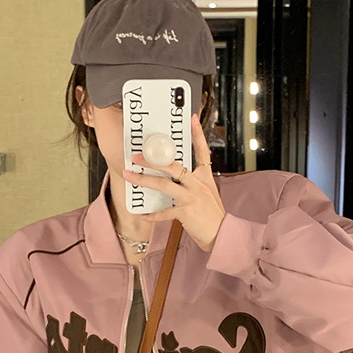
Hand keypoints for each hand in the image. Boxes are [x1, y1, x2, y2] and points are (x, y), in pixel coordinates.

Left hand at [123, 114, 225, 252]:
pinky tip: (142, 215)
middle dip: (153, 160)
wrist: (221, 233)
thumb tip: (172, 176)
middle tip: (137, 156)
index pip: (202, 151)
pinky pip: (164, 212)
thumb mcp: (207, 192)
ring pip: (164, 185)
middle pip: (174, 166)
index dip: (197, 134)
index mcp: (204, 177)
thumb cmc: (212, 214)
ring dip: (144, 180)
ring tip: (130, 176)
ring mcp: (191, 198)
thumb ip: (192, 182)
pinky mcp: (186, 212)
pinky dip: (152, 215)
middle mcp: (198, 184)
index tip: (192, 119)